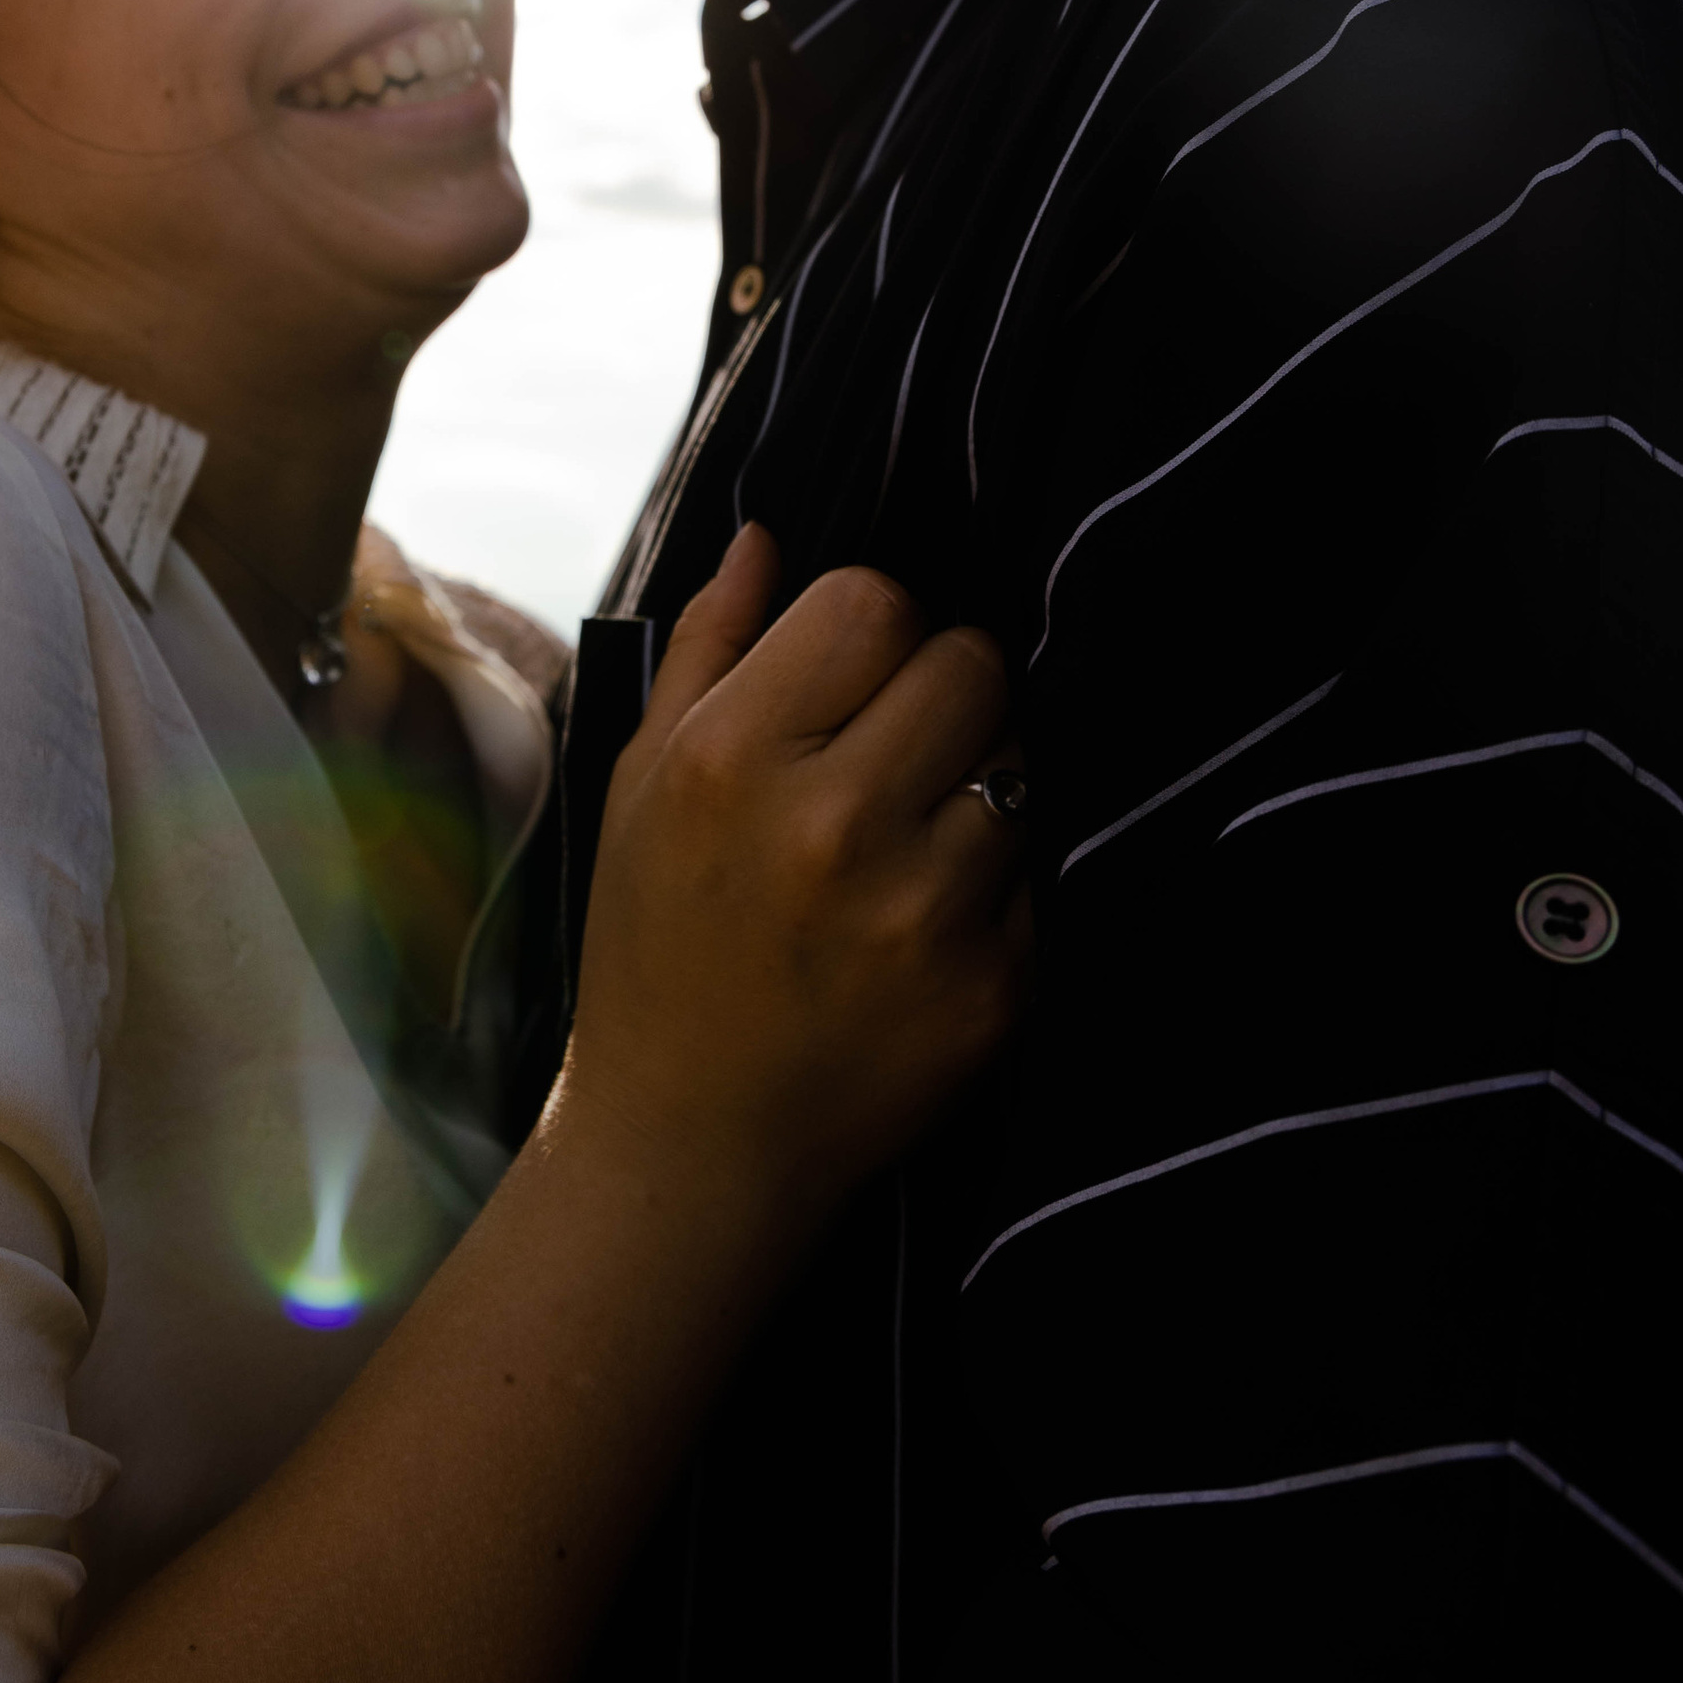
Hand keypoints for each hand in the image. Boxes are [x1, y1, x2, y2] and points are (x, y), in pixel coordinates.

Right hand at [565, 527, 1026, 1217]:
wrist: (692, 1144)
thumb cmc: (657, 948)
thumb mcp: (640, 787)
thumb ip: (708, 649)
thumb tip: (769, 538)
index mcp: (734, 758)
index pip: (874, 601)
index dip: (871, 633)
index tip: (848, 688)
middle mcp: (834, 824)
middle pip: (971, 662)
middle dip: (943, 694)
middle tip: (896, 758)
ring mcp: (924, 911)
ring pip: (1021, 764)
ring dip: (980, 791)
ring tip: (909, 850)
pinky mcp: (995, 986)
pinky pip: (1041, 873)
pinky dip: (1000, 889)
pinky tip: (927, 930)